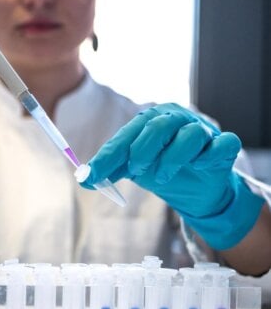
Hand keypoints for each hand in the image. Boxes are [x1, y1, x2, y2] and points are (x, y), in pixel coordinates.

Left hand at [82, 103, 263, 249]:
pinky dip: (209, 155)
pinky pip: (223, 144)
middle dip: (142, 151)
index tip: (92, 175)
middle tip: (136, 170)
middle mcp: (177, 120)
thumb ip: (111, 169)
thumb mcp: (134, 169)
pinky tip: (200, 165)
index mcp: (151, 122)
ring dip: (172, 159)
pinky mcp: (224, 145)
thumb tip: (84, 178)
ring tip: (162, 177)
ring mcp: (203, 131)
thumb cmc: (163, 169)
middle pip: (158, 126)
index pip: (127, 135)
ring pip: (190, 134)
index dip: (108, 156)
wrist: (197, 188)